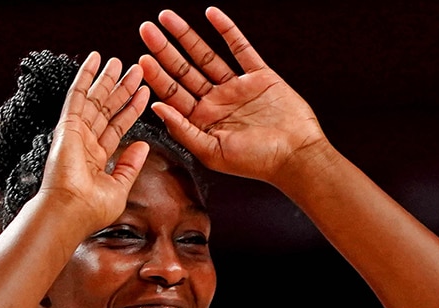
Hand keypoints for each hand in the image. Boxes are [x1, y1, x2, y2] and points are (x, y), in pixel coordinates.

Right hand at [35, 53, 153, 234]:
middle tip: (136, 70)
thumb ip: (130, 165)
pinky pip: (77, 94)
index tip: (144, 93)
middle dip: (122, 89)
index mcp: (96, 158)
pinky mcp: (67, 125)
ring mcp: (75, 132)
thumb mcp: (120, 188)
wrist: (70, 212)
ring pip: (95, 98)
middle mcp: (85, 143)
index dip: (131, 109)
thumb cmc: (91, 209)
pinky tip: (94, 59)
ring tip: (120, 61)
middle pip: (107, 109)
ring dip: (107, 79)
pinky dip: (85, 75)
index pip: (117, 127)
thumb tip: (143, 145)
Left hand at [137, 8, 327, 185]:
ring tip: (166, 17)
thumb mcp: (212, 152)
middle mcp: (216, 102)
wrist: (296, 155)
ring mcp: (236, 87)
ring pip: (206, 56)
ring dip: (187, 36)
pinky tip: (211, 14)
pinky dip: (227, 30)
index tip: (142, 58)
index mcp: (203, 121)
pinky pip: (240, 48)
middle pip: (184, 70)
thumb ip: (183, 130)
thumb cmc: (256, 162)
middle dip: (164, 49)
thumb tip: (156, 108)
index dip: (157, 76)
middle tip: (146, 29)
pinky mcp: (259, 76)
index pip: (172, 94)